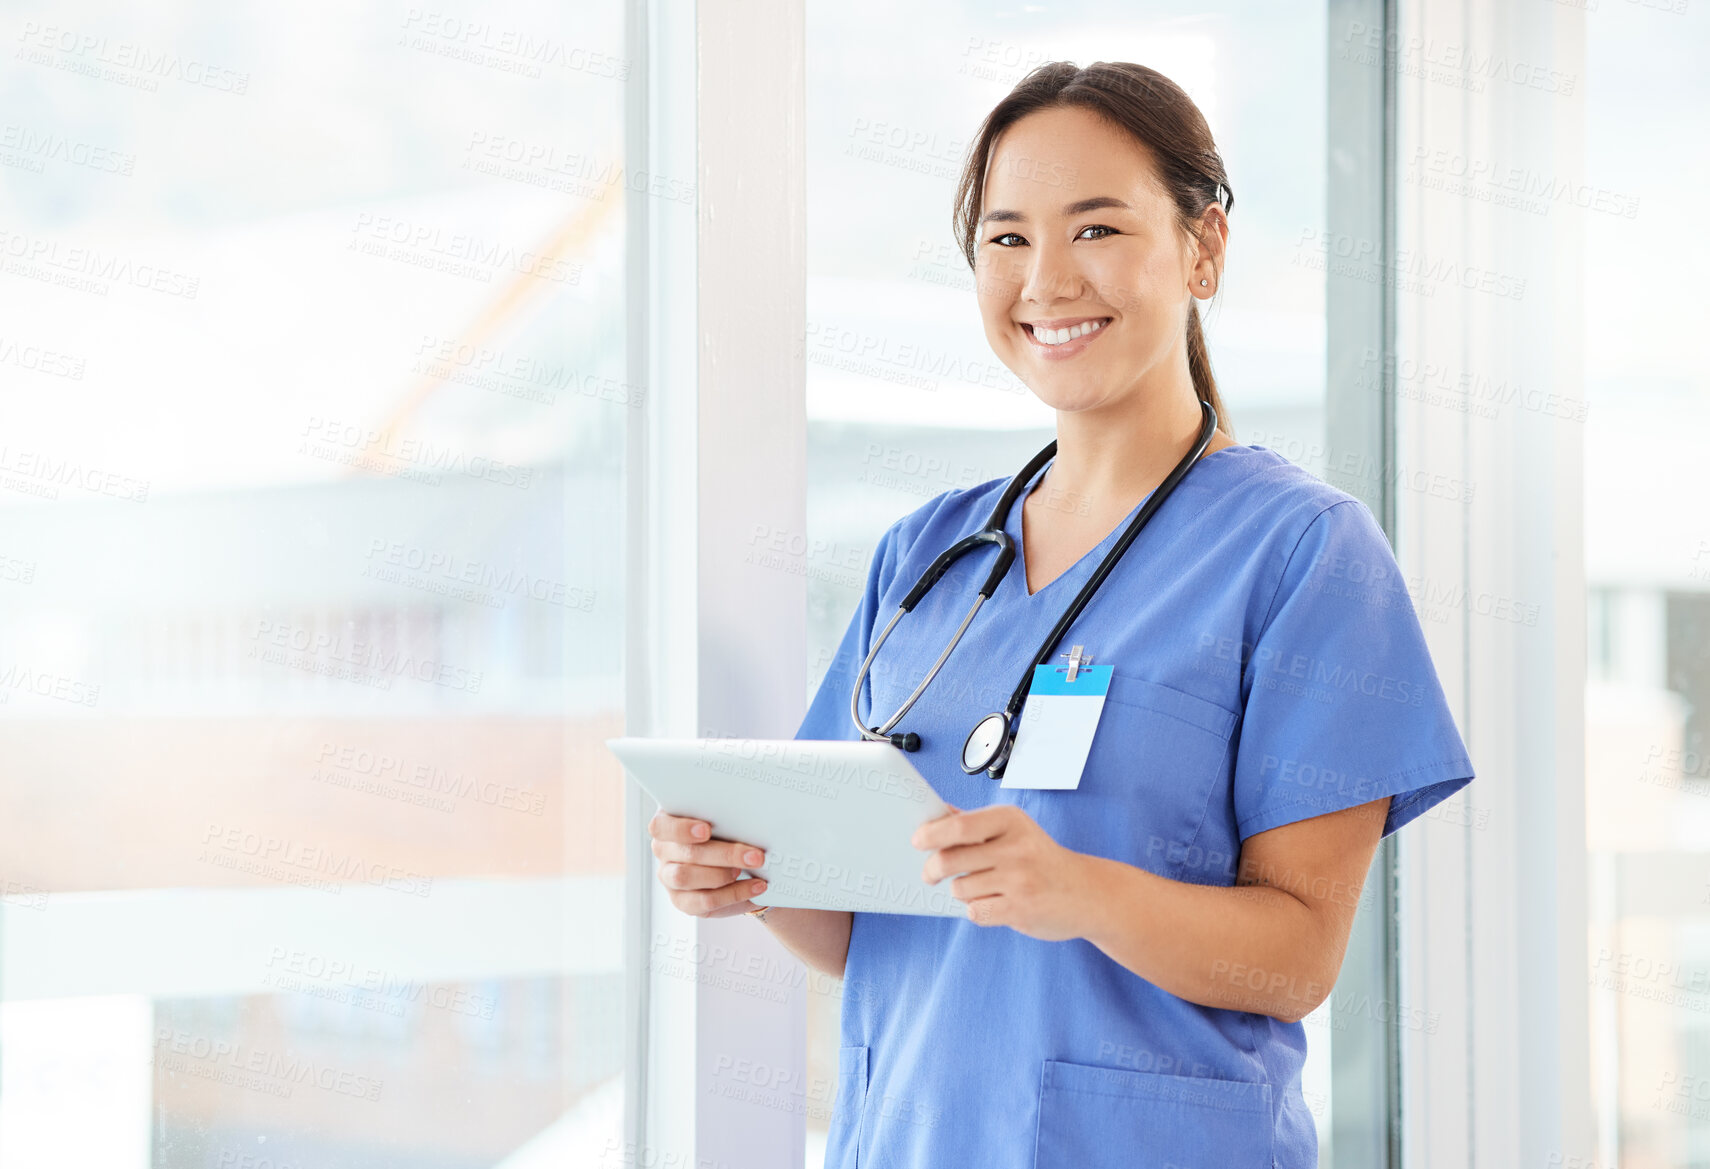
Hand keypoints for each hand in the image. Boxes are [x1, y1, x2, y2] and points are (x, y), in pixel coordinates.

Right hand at [648, 810, 769, 918]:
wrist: (733, 858)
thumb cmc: (723, 830)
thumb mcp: (721, 818)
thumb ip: (724, 817)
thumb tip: (748, 819)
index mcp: (667, 825)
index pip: (661, 827)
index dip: (682, 829)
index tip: (706, 830)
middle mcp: (664, 852)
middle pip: (687, 854)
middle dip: (724, 855)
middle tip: (755, 856)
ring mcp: (669, 878)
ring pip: (688, 879)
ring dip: (724, 875)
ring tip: (753, 869)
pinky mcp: (683, 901)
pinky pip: (705, 901)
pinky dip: (734, 894)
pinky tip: (755, 886)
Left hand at [912, 803, 1092, 940]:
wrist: (1088, 893)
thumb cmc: (1042, 859)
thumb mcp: (1015, 830)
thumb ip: (976, 823)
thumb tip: (937, 813)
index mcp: (1011, 820)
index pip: (959, 825)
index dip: (931, 834)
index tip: (917, 840)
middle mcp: (1015, 848)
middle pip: (950, 859)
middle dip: (933, 869)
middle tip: (930, 874)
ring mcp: (1018, 881)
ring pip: (960, 888)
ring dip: (961, 891)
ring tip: (981, 887)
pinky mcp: (1020, 910)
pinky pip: (975, 912)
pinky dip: (977, 910)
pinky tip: (994, 903)